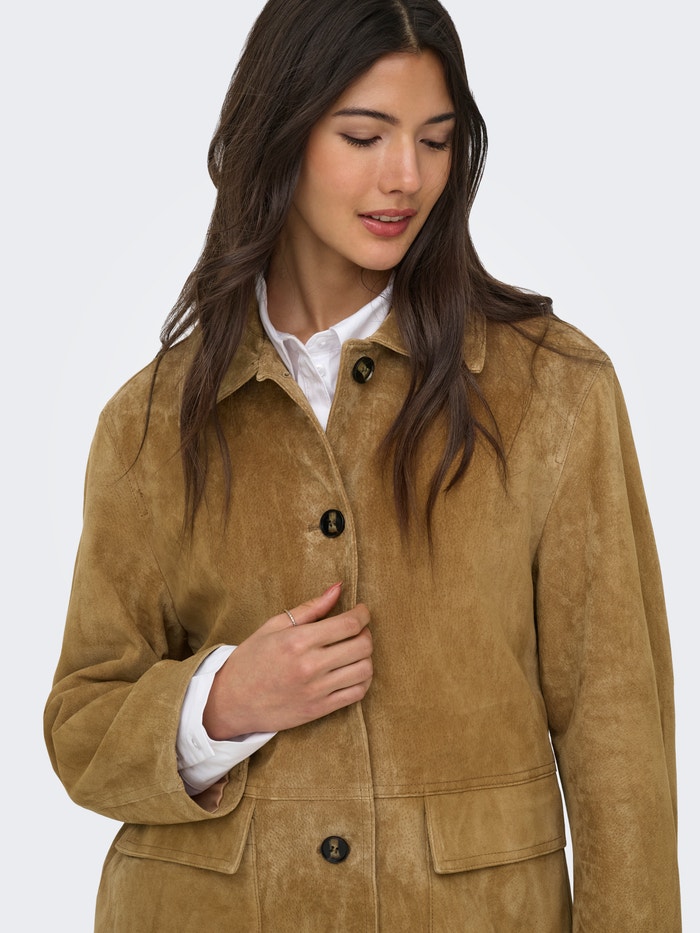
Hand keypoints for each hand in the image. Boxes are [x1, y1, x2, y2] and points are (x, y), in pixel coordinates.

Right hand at [202, 583, 372, 738]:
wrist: (231, 701)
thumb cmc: (251, 659)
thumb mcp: (274, 626)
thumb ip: (310, 608)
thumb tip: (338, 588)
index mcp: (298, 641)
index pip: (349, 624)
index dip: (362, 614)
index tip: (362, 611)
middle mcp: (310, 666)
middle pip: (362, 646)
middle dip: (366, 633)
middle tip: (358, 629)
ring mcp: (317, 690)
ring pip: (364, 670)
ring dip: (366, 656)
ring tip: (355, 650)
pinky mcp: (319, 709)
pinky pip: (357, 693)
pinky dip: (363, 680)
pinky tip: (353, 671)